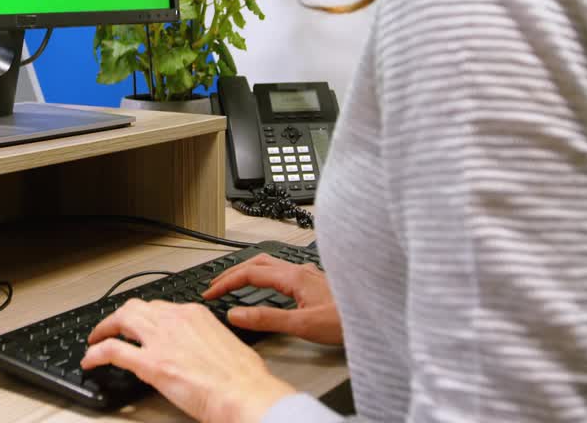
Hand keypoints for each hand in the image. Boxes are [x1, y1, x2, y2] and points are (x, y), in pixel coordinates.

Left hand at [83, 300, 294, 422]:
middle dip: (119, 317)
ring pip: (120, 320)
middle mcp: (175, 320)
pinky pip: (113, 351)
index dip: (144, 316)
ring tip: (96, 340)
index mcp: (195, 313)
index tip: (139, 324)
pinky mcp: (150, 363)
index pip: (160, 307)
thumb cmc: (243, 376)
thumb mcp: (224, 343)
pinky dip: (96, 354)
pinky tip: (90, 360)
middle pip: (135, 307)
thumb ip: (205, 339)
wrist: (244, 393)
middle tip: (111, 328)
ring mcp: (160, 339)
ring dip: (104, 329)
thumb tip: (197, 349)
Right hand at [204, 254, 343, 345]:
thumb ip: (266, 319)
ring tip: (233, 281)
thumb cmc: (346, 321)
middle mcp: (299, 270)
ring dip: (248, 270)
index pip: (249, 273)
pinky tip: (268, 286)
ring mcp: (308, 274)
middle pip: (257, 262)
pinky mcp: (314, 282)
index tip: (210, 293)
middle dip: (232, 272)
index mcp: (293, 276)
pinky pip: (281, 270)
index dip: (226, 282)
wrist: (375, 316)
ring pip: (269, 263)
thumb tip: (235, 313)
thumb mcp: (302, 324)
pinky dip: (263, 275)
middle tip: (215, 286)